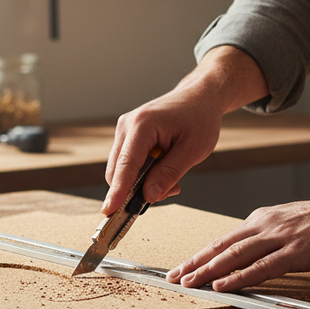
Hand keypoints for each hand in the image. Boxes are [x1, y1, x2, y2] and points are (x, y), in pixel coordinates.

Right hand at [102, 47, 269, 214]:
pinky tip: (164, 166)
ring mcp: (125, 129)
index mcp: (142, 125)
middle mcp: (127, 125)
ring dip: (142, 181)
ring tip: (173, 174)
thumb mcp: (193, 150)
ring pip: (121, 169)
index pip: (126, 165)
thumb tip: (149, 196)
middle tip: (172, 189)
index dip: (118, 191)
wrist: (200, 97)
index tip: (109, 211)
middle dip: (138, 189)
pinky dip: (142, 173)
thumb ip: (170, 174)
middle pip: (118, 171)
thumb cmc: (200, 119)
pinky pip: (127, 163)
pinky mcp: (127, 135)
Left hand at [166, 192, 309, 290]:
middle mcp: (266, 226)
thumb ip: (270, 235)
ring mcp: (280, 238)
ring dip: (208, 271)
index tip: (184, 266)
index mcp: (263, 219)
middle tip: (173, 277)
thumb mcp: (290, 223)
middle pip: (222, 246)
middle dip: (195, 263)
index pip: (224, 239)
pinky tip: (222, 286)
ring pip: (235, 256)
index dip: (201, 254)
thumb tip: (251, 252)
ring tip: (189, 283)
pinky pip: (262, 267)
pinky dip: (239, 277)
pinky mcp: (296, 251)